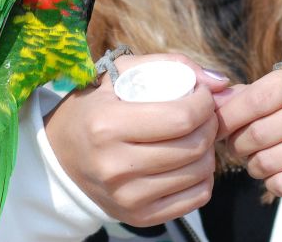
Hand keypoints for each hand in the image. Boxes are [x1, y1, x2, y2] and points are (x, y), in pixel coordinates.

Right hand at [44, 53, 229, 226]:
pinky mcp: (139, 217)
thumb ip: (171, 64)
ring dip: (209, 150)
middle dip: (210, 124)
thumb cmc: (96, 107)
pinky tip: (190, 161)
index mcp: (107, 125)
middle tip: (203, 114)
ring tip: (196, 135)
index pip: (181, 117)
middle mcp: (114, 166)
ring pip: (198, 173)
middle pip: (193, 146)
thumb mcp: (121, 73)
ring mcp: (127, 196)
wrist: (61, 157)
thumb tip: (220, 82)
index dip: (204, 103)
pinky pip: (195, 198)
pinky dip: (203, 178)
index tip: (201, 94)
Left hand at [217, 63, 281, 197]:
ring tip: (261, 159)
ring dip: (254, 165)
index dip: (230, 115)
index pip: (259, 98)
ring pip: (268, 162)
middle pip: (258, 133)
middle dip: (238, 145)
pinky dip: (273, 182)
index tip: (215, 126)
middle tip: (238, 146)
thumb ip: (249, 94)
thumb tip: (212, 101)